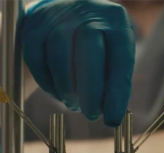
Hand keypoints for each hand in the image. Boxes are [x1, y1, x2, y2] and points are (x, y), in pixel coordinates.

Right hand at [21, 0, 135, 126]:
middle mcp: (88, 14)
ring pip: (59, 57)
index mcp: (116, 22)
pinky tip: (58, 93)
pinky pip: (36, 59)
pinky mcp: (34, 25)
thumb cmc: (100, 41)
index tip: (113, 119)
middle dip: (91, 92)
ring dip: (67, 89)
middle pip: (89, 53)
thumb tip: (112, 114)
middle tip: (92, 115)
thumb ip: (115, 79)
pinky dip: (47, 82)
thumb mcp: (116, 52)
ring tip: (74, 105)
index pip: (120, 60)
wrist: (70, 11)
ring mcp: (58, 17)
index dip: (116, 94)